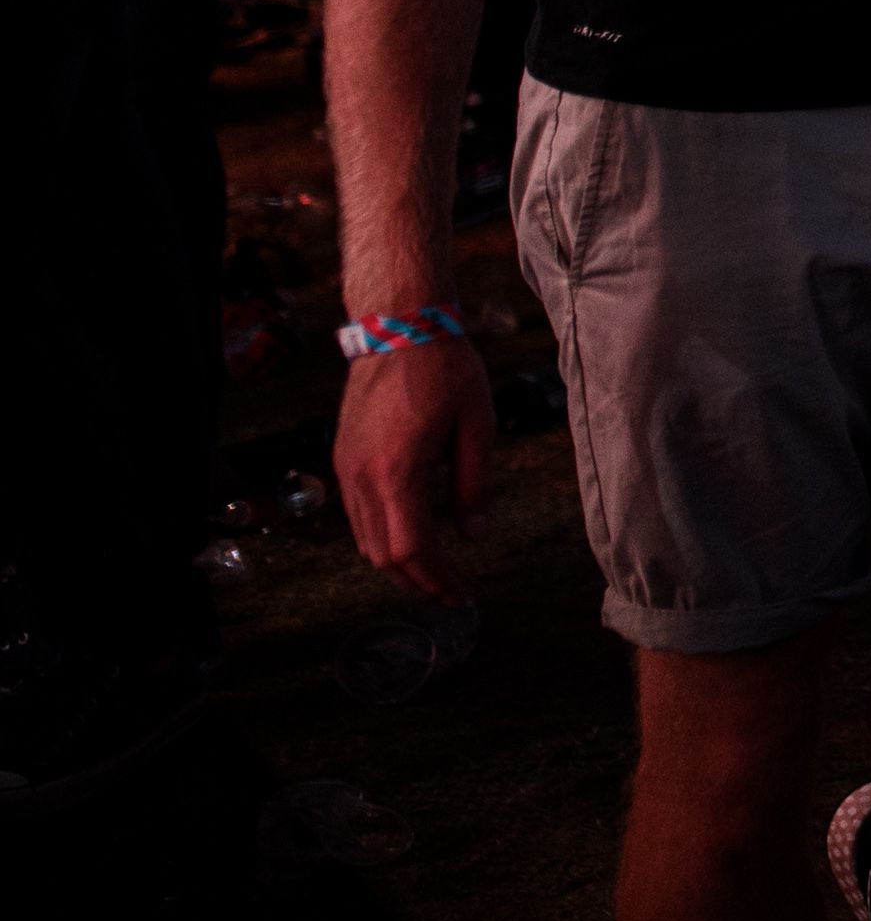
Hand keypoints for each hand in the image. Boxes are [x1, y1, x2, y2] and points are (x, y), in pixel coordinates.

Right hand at [334, 333, 493, 601]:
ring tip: (436, 569)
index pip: (409, 549)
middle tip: (452, 591)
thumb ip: (475, 485)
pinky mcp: (343, 457)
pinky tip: (413, 533)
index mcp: (395, 471)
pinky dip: (383, 534)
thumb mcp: (476, 426)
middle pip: (381, 554)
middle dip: (417, 579)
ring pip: (365, 538)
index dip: (435, 579)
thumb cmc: (445, 369)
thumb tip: (473, 535)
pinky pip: (358, 514)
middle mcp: (360, 476)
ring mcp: (345, 468)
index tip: (461, 594)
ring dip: (398, 561)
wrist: (399, 326)